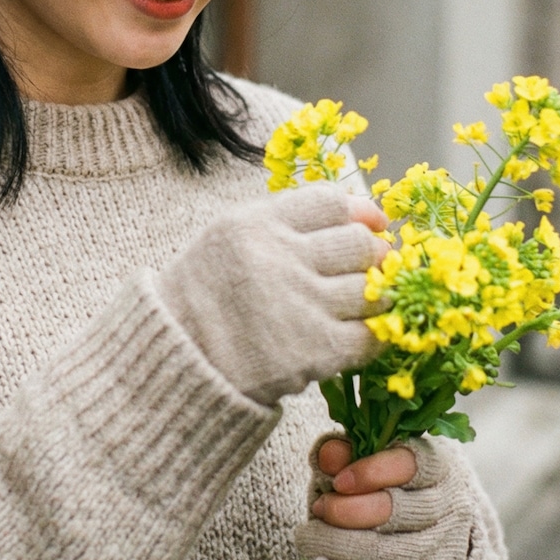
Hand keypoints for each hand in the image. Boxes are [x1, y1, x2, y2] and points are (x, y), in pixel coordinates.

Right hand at [157, 184, 388, 406]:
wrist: (182, 357)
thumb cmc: (210, 291)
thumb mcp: (232, 234)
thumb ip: (288, 217)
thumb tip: (361, 210)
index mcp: (258, 225)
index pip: (331, 202)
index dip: (361, 212)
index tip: (371, 226)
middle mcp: (280, 259)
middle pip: (359, 244)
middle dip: (373, 254)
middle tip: (369, 267)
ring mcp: (300, 305)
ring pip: (372, 289)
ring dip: (378, 295)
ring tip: (365, 302)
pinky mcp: (315, 351)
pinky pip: (370, 336)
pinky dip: (376, 334)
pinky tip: (363, 333)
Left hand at [294, 433, 475, 559]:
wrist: (430, 544)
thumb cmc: (389, 492)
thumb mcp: (370, 466)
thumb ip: (347, 454)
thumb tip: (327, 455)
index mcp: (437, 469)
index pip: (412, 464)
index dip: (372, 472)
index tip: (338, 482)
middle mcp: (446, 510)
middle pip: (394, 511)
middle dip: (346, 511)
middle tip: (317, 508)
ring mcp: (441, 552)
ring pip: (385, 552)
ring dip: (338, 546)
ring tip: (307, 540)